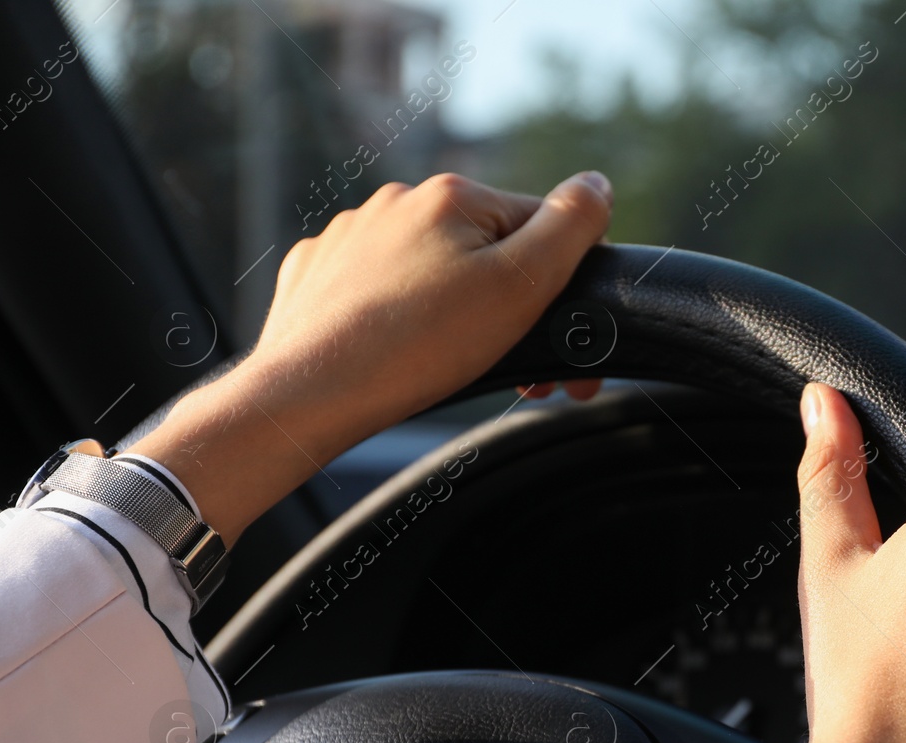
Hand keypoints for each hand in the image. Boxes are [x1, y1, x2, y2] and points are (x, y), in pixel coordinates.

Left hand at [127, 171, 613, 543]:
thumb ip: (570, 226)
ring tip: (455, 371)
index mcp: (451, 196)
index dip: (559, 291)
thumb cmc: (418, 345)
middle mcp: (396, 203)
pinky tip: (400, 358)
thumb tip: (597, 184)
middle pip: (486, 254)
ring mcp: (350, 238)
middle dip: (512, 313)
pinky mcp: (317, 277)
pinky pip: (379, 294)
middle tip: (523, 381)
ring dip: (459, 319)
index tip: (559, 352)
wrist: (307, 394)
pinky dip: (400, 323)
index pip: (540, 228)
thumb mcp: (520, 285)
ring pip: (432, 274)